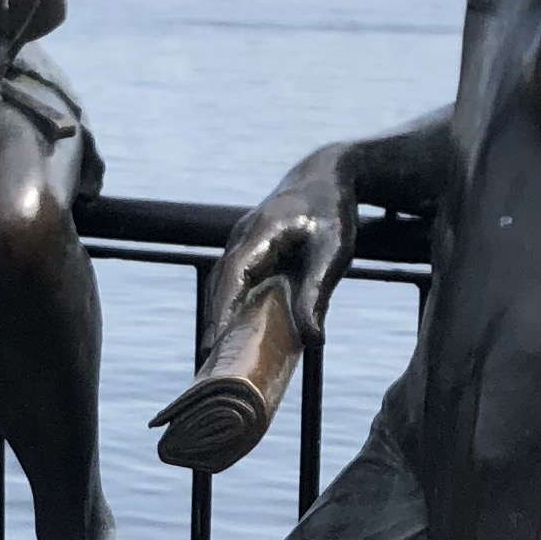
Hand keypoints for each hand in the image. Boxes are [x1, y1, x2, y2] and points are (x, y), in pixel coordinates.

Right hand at [207, 147, 356, 348]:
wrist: (325, 175)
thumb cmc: (332, 212)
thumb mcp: (333, 253)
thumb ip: (318, 293)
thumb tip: (313, 340)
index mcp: (260, 232)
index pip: (232, 277)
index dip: (221, 312)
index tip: (213, 345)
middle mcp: (242, 235)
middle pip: (219, 284)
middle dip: (212, 322)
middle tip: (207, 364)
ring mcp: (240, 240)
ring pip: (221, 283)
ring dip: (216, 316)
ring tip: (213, 356)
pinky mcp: (246, 248)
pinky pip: (230, 280)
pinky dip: (226, 305)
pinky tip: (230, 330)